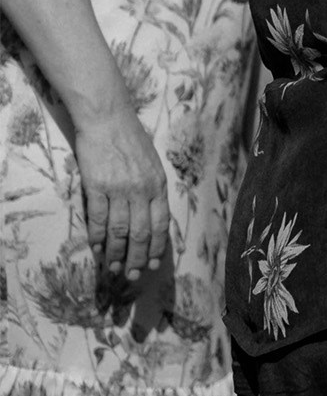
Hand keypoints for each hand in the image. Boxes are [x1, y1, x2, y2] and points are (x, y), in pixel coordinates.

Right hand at [71, 110, 168, 288]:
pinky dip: (98, 237)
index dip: (157, 247)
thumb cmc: (132, 140)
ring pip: (119, 231)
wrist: (108, 120)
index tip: (153, 263)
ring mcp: (118, 189)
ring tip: (114, 267)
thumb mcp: (153, 164)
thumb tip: (152, 214)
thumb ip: (153, 189)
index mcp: (158, 185)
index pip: (161, 224)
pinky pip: (98, 219)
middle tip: (133, 275)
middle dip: (138, 258)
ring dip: (117, 253)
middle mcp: (141, 190)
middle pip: (141, 233)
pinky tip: (98, 248)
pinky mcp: (96, 187)